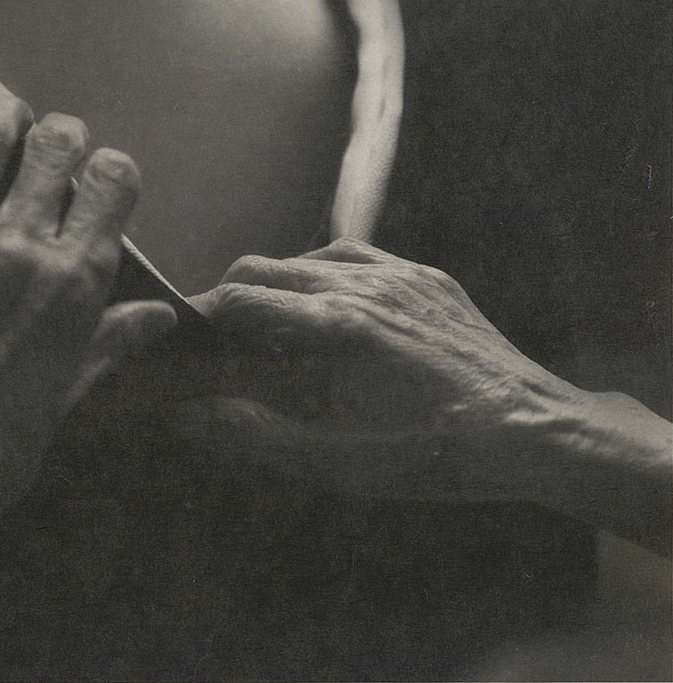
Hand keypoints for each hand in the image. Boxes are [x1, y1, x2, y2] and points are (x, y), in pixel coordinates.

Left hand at [0, 95, 175, 505]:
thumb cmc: (5, 438)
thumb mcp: (73, 388)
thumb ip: (116, 338)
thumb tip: (164, 315)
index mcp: (75, 277)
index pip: (112, 182)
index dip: (112, 168)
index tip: (103, 177)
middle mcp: (23, 243)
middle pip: (55, 147)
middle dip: (64, 135)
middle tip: (56, 143)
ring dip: (2, 116)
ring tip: (6, 114)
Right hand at [183, 238, 584, 502]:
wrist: (534, 429)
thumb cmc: (435, 455)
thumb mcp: (338, 462)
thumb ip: (254, 433)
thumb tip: (185, 413)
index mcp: (335, 325)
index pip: (239, 298)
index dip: (200, 316)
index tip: (183, 339)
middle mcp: (361, 283)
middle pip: (264, 266)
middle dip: (230, 297)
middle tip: (220, 339)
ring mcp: (398, 272)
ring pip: (307, 255)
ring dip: (276, 284)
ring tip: (273, 326)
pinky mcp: (426, 275)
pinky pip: (356, 255)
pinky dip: (323, 274)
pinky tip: (329, 304)